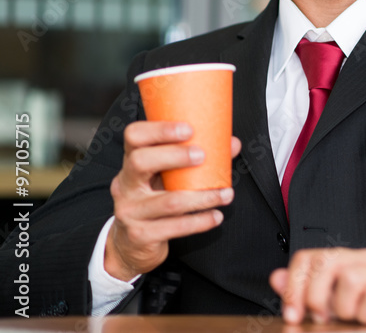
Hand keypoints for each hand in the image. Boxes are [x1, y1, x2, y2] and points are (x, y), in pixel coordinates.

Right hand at [105, 121, 240, 280]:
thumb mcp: (167, 177)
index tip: (189, 129)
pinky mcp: (140, 235)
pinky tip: (216, 217)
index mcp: (131, 162)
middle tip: (203, 156)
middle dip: (175, 156)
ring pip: (169, 201)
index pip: (134, 136)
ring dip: (204, 197)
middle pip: (140, 162)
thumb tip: (233, 144)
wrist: (131, 244)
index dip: (159, 130)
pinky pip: (175, 227)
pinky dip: (200, 222)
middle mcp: (124, 185)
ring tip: (226, 194)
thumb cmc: (155, 199)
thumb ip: (196, 159)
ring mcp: (129, 211)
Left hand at [269, 248, 365, 324]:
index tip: (293, 313)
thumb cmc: (364, 318)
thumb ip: (301, 292)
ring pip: (351, 278)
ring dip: (346, 308)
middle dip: (316, 297)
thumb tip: (277, 277)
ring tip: (353, 318)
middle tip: (322, 318)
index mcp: (345, 259)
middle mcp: (365, 258)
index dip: (294, 286)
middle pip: (327, 261)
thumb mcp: (327, 307)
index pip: (309, 257)